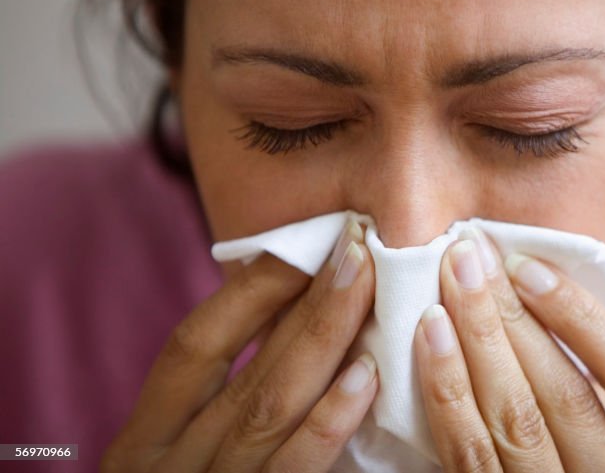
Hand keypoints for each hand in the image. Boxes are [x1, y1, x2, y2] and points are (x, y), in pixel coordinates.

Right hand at [101, 217, 376, 472]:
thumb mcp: (183, 454)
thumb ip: (222, 398)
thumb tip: (295, 313)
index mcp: (144, 441)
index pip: (192, 347)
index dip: (247, 293)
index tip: (301, 245)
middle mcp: (169, 468)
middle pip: (247, 369)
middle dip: (310, 302)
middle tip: (359, 244)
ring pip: (272, 407)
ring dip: (327, 340)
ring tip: (370, 284)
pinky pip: (298, 470)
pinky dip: (332, 419)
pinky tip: (367, 372)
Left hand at [413, 228, 604, 471]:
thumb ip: (604, 403)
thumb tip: (556, 303)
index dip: (590, 322)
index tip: (534, 270)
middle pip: (569, 395)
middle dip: (514, 314)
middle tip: (470, 252)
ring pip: (515, 420)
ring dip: (477, 339)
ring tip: (448, 279)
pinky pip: (468, 456)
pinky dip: (447, 391)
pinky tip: (429, 338)